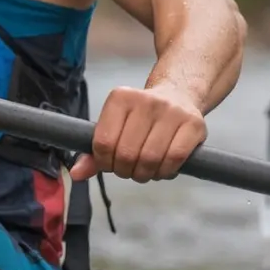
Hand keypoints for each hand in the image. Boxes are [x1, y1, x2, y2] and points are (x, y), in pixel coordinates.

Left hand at [70, 86, 207, 183]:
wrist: (179, 95)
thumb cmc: (139, 119)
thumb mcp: (114, 128)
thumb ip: (94, 152)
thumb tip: (75, 174)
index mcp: (120, 97)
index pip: (103, 143)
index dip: (105, 163)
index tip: (111, 164)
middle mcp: (146, 100)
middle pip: (127, 154)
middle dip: (125, 171)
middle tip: (129, 170)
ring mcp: (172, 111)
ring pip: (150, 159)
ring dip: (144, 174)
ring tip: (144, 171)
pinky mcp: (194, 123)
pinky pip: (174, 159)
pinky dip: (165, 172)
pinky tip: (162, 169)